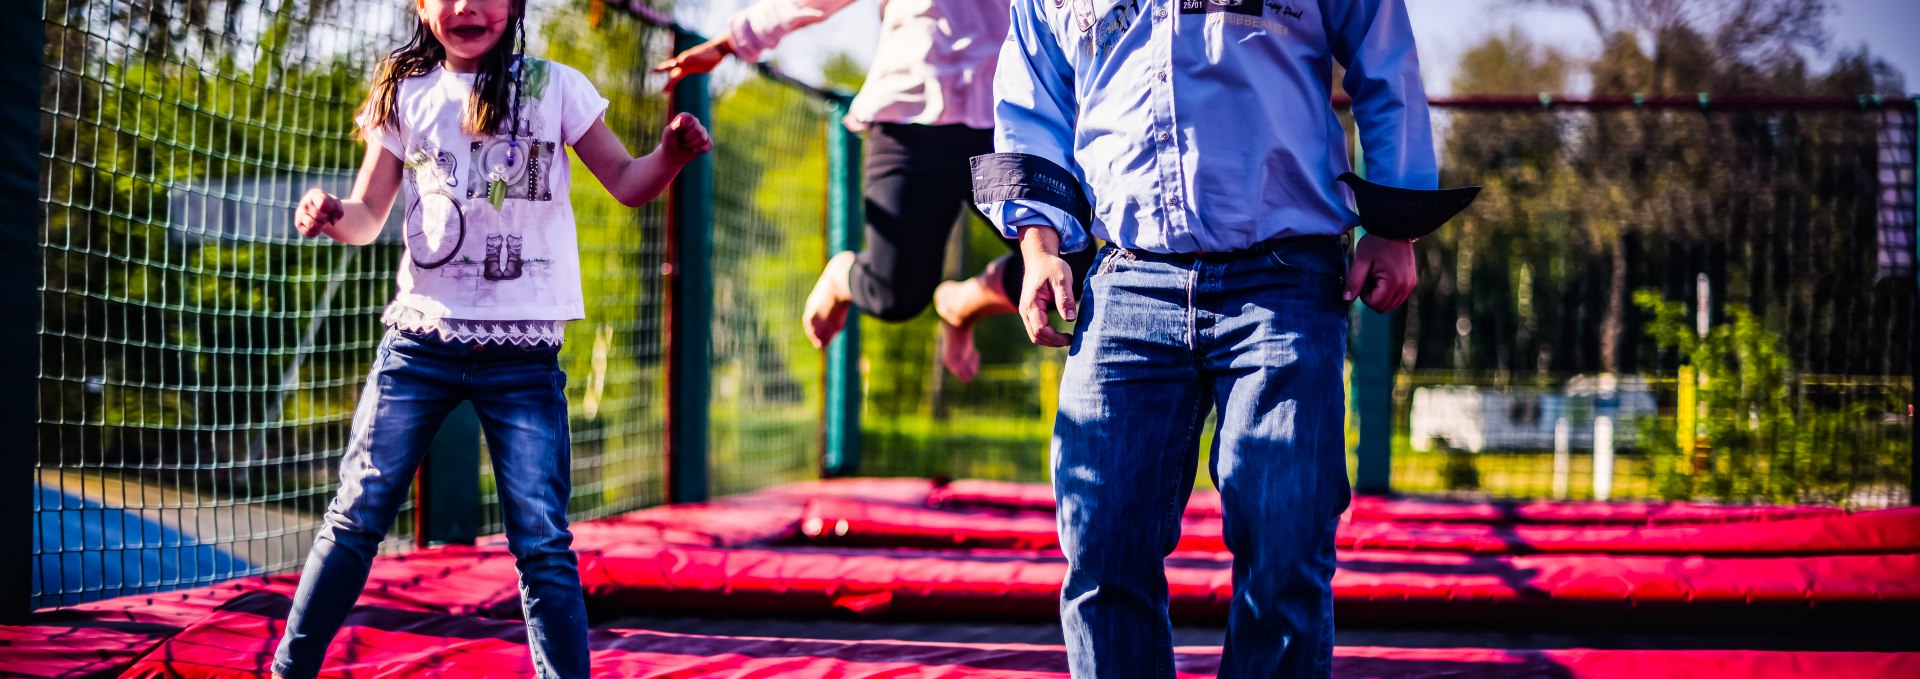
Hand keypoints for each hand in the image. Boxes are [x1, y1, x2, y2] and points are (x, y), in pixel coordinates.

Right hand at [295, 188, 342, 237]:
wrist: (323, 213)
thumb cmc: (330, 206)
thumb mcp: (337, 205)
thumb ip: (338, 211)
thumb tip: (332, 223)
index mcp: (314, 194)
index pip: (323, 204)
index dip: (332, 209)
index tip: (332, 208)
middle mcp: (304, 202)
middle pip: (318, 215)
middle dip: (326, 218)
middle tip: (326, 215)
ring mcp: (299, 213)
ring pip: (312, 225)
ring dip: (321, 225)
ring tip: (321, 220)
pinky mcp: (298, 223)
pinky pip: (309, 232)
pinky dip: (316, 231)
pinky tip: (316, 226)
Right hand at [653, 35, 731, 90]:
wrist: (718, 50)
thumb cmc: (709, 54)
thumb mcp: (699, 57)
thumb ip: (690, 59)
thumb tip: (679, 61)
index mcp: (684, 60)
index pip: (671, 66)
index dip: (663, 69)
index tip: (653, 71)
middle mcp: (683, 62)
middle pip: (670, 68)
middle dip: (661, 70)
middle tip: (651, 71)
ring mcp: (688, 65)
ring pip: (676, 73)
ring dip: (670, 80)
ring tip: (663, 90)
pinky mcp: (693, 68)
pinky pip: (682, 73)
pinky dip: (677, 77)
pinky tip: (674, 79)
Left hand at [660, 113, 712, 164]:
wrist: (673, 155)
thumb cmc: (669, 142)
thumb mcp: (668, 134)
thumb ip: (674, 126)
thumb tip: (682, 119)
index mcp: (686, 117)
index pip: (691, 120)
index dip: (685, 129)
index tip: (678, 133)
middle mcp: (696, 122)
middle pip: (698, 130)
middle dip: (688, 140)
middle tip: (681, 141)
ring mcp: (703, 131)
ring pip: (703, 139)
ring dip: (692, 146)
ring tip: (686, 145)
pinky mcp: (707, 141)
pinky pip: (709, 145)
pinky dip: (700, 150)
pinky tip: (694, 150)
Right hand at [1016, 226, 1075, 347]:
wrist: (1039, 258)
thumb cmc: (1051, 267)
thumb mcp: (1062, 279)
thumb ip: (1065, 299)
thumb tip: (1070, 319)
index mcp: (1031, 303)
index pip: (1040, 329)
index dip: (1055, 338)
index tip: (1071, 337)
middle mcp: (1025, 310)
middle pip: (1035, 336)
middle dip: (1053, 342)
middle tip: (1071, 340)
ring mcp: (1026, 312)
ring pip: (1034, 335)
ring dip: (1050, 340)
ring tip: (1067, 338)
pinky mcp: (1030, 312)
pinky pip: (1036, 329)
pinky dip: (1047, 335)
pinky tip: (1060, 333)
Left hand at [1344, 234, 1415, 311]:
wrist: (1394, 227)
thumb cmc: (1376, 242)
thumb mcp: (1361, 261)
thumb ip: (1354, 281)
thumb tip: (1346, 300)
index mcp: (1394, 283)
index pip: (1375, 304)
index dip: (1364, 294)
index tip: (1364, 277)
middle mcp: (1406, 287)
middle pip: (1383, 307)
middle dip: (1372, 296)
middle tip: (1369, 276)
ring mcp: (1410, 285)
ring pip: (1390, 304)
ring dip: (1380, 294)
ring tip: (1377, 274)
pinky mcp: (1411, 281)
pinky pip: (1397, 296)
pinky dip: (1387, 291)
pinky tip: (1384, 275)